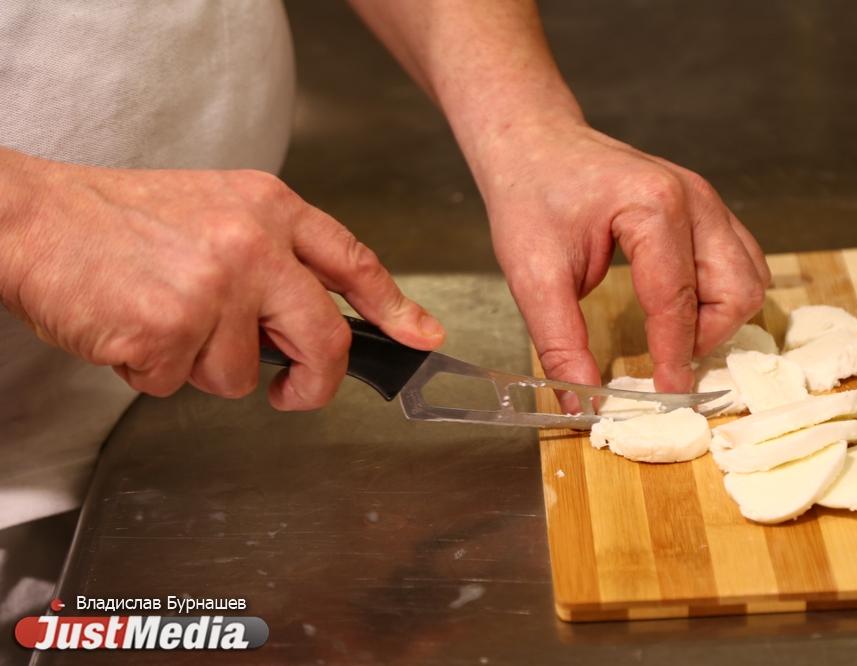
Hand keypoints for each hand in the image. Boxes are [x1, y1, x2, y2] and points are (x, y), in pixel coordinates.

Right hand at [0, 151, 444, 409]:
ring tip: (161, 319)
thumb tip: (312, 321)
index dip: (395, 306)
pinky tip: (131, 330)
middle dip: (315, 381)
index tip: (421, 337)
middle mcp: (253, 245)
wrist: (32, 218)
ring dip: (201, 366)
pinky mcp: (172, 328)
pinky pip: (180, 383)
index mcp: (269, 209)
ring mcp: (215, 287)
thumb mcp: (215, 210)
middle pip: (325, 339)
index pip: (353, 262)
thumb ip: (271, 258)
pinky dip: (153, 371)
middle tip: (293, 392)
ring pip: (242, 374)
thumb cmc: (117, 219)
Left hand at [477, 119, 768, 393]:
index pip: (679, 299)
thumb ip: (560, 342)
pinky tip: (680, 309)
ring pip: (749, 277)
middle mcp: (694, 199)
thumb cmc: (530, 195)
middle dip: (706, 337)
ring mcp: (706, 200)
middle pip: (737, 290)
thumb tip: (583, 402)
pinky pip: (738, 260)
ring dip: (719, 318)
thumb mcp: (532, 274)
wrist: (533, 143)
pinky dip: (719, 294)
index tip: (666, 395)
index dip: (675, 356)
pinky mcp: (705, 208)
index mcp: (653, 207)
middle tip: (664, 361)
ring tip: (671, 337)